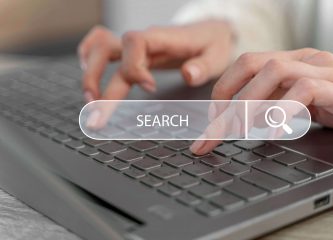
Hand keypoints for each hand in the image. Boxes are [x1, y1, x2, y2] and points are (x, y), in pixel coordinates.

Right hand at [78, 20, 234, 101]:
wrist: (211, 31)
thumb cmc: (213, 44)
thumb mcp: (217, 55)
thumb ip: (203, 66)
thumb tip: (188, 75)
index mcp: (163, 38)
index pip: (135, 43)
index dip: (135, 67)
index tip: (149, 88)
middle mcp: (145, 40)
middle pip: (107, 49)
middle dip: (97, 80)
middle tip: (97, 111)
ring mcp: (137, 46)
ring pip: (101, 50)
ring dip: (90, 75)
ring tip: (90, 103)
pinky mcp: (135, 53)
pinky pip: (104, 45)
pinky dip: (90, 55)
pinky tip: (88, 74)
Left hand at [190, 48, 332, 153]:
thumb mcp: (308, 103)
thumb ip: (280, 103)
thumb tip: (245, 118)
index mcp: (294, 62)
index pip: (246, 65)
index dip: (223, 89)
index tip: (211, 119)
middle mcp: (306, 60)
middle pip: (252, 64)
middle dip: (225, 97)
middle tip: (214, 129)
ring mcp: (326, 71)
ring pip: (274, 72)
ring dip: (249, 103)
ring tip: (238, 131)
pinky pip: (306, 92)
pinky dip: (283, 112)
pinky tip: (274, 134)